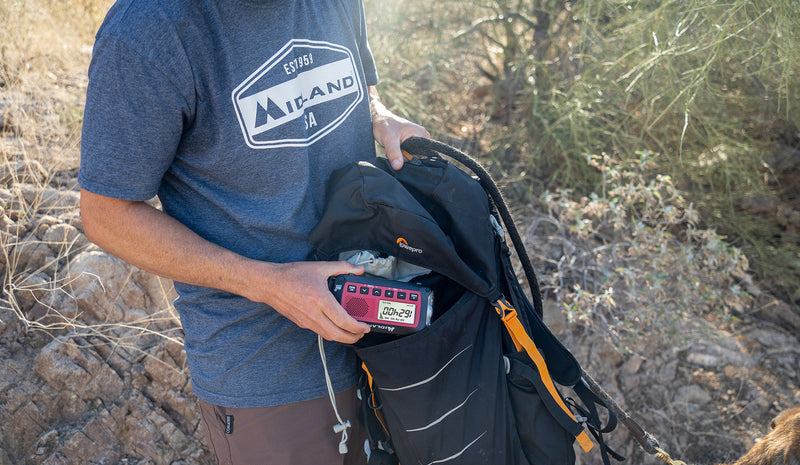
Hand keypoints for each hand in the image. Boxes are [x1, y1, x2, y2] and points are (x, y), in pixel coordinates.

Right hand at [250, 260, 370, 343]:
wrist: (270, 284)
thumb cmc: (292, 275)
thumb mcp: (320, 267)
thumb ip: (342, 267)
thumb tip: (358, 269)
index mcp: (320, 300)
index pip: (343, 320)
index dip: (357, 326)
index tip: (366, 326)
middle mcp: (313, 314)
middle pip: (337, 335)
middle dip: (353, 337)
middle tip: (362, 332)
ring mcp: (306, 321)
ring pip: (328, 336)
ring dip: (342, 337)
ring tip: (352, 331)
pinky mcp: (302, 323)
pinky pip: (320, 332)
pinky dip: (331, 332)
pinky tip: (336, 325)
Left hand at [369, 87, 429, 169]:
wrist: (378, 119)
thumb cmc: (384, 125)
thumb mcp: (389, 140)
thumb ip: (394, 153)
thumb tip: (398, 167)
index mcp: (421, 134)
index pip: (425, 154)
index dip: (413, 159)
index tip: (401, 157)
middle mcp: (422, 136)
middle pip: (419, 156)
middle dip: (406, 158)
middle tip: (395, 152)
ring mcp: (416, 139)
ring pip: (412, 156)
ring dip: (402, 157)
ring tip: (394, 150)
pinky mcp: (411, 143)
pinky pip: (408, 153)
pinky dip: (401, 155)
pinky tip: (394, 151)